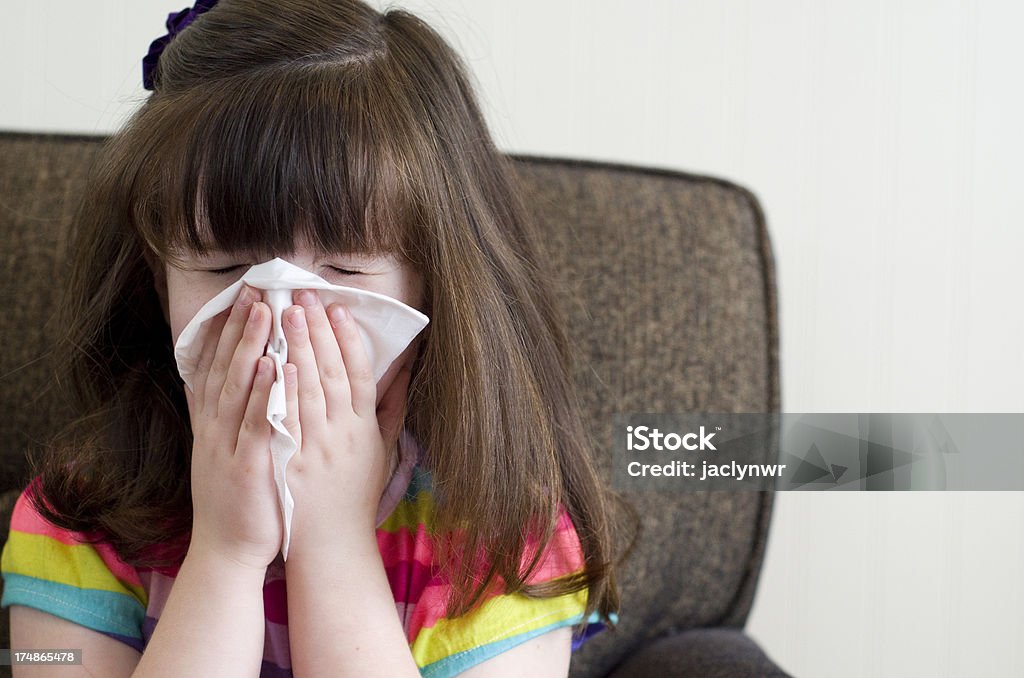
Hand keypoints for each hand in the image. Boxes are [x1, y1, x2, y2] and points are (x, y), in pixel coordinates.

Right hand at [184, 284, 282, 570]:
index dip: (224, 332)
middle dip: (239, 328)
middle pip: (225, 368)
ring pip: (238, 389)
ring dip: (249, 348)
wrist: (228, 550)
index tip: (238, 297)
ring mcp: (227, 446)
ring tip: (262, 312)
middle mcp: (215, 429)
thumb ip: (229, 415)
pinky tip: (273, 365)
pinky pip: (256, 423)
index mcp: (213, 424)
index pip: (214, 368)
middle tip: (253, 289)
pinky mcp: (246, 466)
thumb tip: (236, 380)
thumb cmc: (239, 497)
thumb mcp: (225, 450)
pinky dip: (264, 393)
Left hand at [280, 289, 412, 556]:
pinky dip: (279, 391)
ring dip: (295, 348)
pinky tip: (271, 363)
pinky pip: (283, 421)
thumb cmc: (355, 495)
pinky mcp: (289, 463)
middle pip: (330, 373)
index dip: (348, 339)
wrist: (330, 546)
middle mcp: (343, 434)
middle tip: (303, 295)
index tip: (338, 307)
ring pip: (306, 390)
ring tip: (283, 313)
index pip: (358, 373)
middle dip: (316, 330)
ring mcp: (315, 448)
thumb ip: (393, 408)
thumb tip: (405, 367)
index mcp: (364, 428)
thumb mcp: (383, 451)